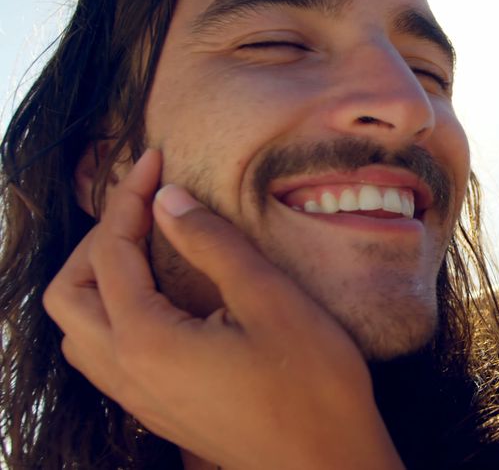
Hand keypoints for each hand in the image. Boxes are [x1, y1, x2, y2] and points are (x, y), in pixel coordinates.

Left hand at [43, 150, 403, 469]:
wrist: (328, 465)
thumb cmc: (312, 385)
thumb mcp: (270, 300)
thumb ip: (211, 245)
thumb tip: (166, 199)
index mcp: (146, 340)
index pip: (110, 251)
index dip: (129, 197)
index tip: (156, 158)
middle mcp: (127, 372)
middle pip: (70, 294)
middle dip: (99, 240)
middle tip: (144, 208)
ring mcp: (139, 399)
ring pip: (79, 332)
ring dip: (98, 282)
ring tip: (144, 250)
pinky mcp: (159, 413)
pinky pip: (104, 358)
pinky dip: (113, 316)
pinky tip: (160, 304)